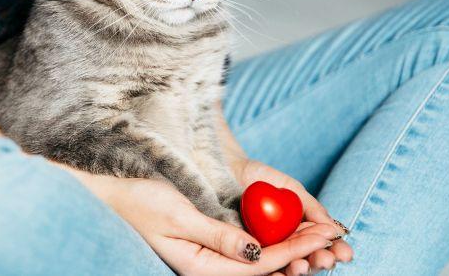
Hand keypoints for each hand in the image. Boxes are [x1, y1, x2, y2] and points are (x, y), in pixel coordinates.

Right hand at [61, 165, 333, 275]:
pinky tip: (294, 225)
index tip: (323, 233)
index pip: (258, 265)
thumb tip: (257, 255)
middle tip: (335, 234)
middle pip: (265, 266)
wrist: (113, 180)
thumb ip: (217, 236)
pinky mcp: (211, 234)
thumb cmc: (138, 196)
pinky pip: (250, 241)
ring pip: (261, 256)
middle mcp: (208, 263)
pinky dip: (275, 234)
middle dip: (302, 251)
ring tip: (323, 232)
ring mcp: (211, 249)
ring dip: (293, 245)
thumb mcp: (177, 215)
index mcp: (199, 267)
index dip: (294, 250)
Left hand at [235, 159, 353, 274]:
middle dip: (318, 261)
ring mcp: (262, 248)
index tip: (344, 253)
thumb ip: (311, 206)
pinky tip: (281, 269)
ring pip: (283, 265)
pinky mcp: (241, 252)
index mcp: (298, 229)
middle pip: (305, 258)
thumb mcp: (289, 188)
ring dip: (297, 268)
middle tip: (326, 260)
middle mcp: (283, 243)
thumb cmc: (257, 176)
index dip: (334, 251)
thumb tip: (336, 230)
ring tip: (301, 266)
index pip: (319, 245)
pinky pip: (257, 264)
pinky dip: (270, 269)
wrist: (223, 167)